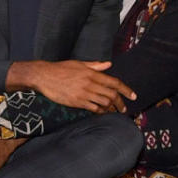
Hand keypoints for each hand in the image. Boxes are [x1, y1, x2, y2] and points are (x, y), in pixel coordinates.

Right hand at [7, 60, 136, 112]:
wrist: (44, 76)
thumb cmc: (61, 68)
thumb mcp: (79, 64)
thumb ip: (95, 66)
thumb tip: (108, 64)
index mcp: (92, 73)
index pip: (114, 82)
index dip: (126, 90)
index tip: (133, 96)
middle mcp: (90, 83)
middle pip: (112, 95)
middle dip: (121, 102)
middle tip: (124, 108)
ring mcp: (83, 94)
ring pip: (104, 103)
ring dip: (112, 108)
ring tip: (115, 111)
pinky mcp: (76, 102)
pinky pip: (93, 109)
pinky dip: (100, 111)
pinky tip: (103, 113)